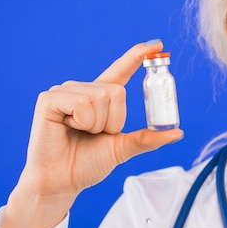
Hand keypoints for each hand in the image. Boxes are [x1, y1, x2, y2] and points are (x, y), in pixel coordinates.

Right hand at [18, 40, 182, 200]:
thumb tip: (177, 132)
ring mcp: (65, 91)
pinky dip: (83, 121)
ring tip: (80, 133)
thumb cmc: (87, 164)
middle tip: (95, 135)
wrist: (61, 182)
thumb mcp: (122, 148)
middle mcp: (83, 89)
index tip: (157, 44)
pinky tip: (68, 128)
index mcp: (100, 97)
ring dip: (97, 124)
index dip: (137, 56)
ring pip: (101, 96)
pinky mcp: (49, 99)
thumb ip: (146, 138)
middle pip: (117, 91)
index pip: (121, 70)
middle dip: (113, 120)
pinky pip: (82, 103)